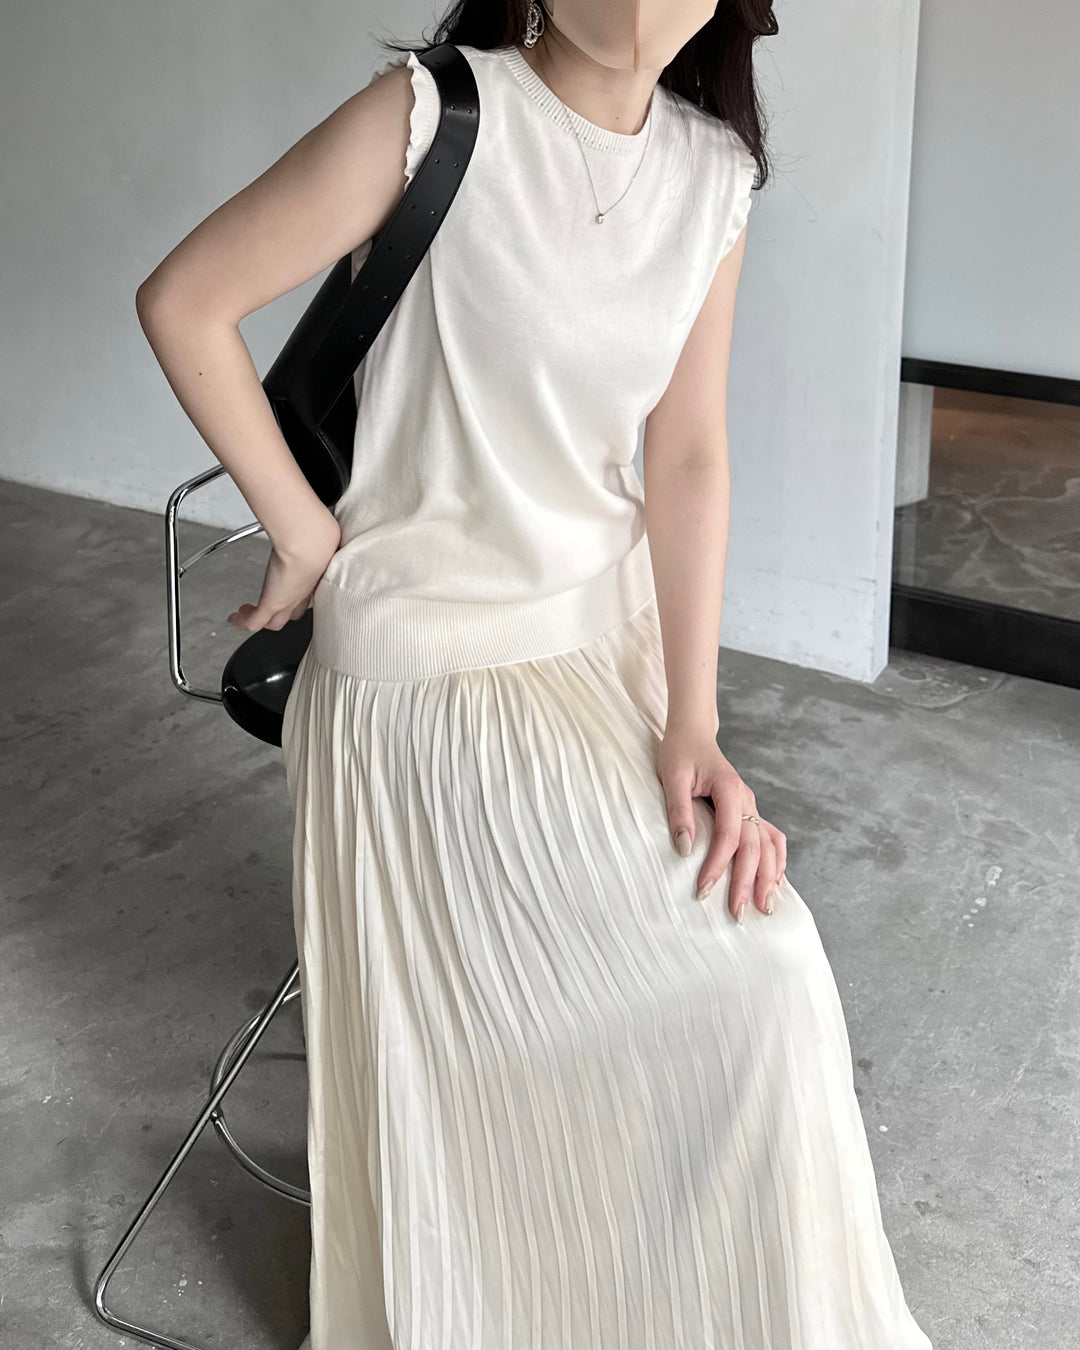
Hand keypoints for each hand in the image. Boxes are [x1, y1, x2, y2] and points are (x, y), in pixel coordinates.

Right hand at [227, 512, 340, 632]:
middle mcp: (301, 592)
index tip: (293, 592)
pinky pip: (255, 621)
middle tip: (268, 608)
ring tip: (246, 612)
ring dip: (259, 618)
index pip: (306, 596)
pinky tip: (235, 618)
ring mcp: (286, 600)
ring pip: (273, 620)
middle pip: (291, 613)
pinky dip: (244, 622)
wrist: (310, 541)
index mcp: (314, 577)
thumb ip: (316, 529)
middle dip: (281, 612)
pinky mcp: (272, 602)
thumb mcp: (320, 531)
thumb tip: (317, 516)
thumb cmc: (318, 533)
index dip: (299, 597)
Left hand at [656, 721, 786, 922]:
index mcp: (730, 789)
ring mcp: (753, 806)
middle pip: (754, 847)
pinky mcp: (751, 811)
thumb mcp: (672, 777)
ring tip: (764, 907)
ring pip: (770, 846)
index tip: (703, 890)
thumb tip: (686, 849)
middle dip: (747, 882)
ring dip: (769, 877)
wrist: (693, 734)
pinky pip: (772, 838)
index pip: (729, 835)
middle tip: (737, 914)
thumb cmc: (679, 754)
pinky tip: (775, 881)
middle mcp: (748, 799)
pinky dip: (777, 860)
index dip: (718, 865)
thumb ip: (678, 812)